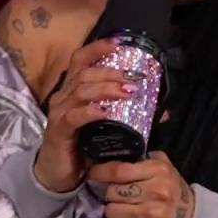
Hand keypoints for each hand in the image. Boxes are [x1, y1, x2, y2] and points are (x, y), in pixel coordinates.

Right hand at [34, 38, 131, 192]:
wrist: (57, 173)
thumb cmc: (81, 146)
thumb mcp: (104, 128)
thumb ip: (126, 117)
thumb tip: (160, 113)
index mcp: (72, 90)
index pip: (80, 60)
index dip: (96, 49)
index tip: (117, 44)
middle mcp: (63, 96)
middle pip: (85, 73)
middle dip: (111, 73)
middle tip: (135, 79)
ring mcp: (59, 112)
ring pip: (81, 90)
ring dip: (106, 88)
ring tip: (128, 92)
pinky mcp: (59, 129)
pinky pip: (75, 116)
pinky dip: (91, 111)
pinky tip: (106, 112)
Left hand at [90, 152, 195, 217]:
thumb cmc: (172, 191)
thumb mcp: (165, 168)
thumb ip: (143, 158)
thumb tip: (116, 154)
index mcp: (159, 172)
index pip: (118, 171)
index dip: (100, 172)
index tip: (94, 173)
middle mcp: (156, 193)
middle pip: (111, 192)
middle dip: (110, 193)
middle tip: (117, 195)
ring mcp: (152, 216)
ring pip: (111, 212)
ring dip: (114, 211)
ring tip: (125, 210)